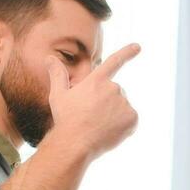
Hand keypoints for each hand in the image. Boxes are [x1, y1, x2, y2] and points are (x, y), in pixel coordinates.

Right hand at [45, 43, 140, 160]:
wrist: (76, 143)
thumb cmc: (66, 120)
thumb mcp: (58, 95)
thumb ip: (58, 75)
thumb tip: (50, 58)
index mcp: (97, 80)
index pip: (114, 62)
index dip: (127, 53)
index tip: (138, 46)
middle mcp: (113, 88)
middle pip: (115, 92)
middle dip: (107, 102)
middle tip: (93, 116)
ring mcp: (124, 103)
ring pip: (122, 106)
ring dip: (114, 114)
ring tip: (99, 125)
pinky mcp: (132, 118)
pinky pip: (131, 120)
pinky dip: (124, 126)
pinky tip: (110, 131)